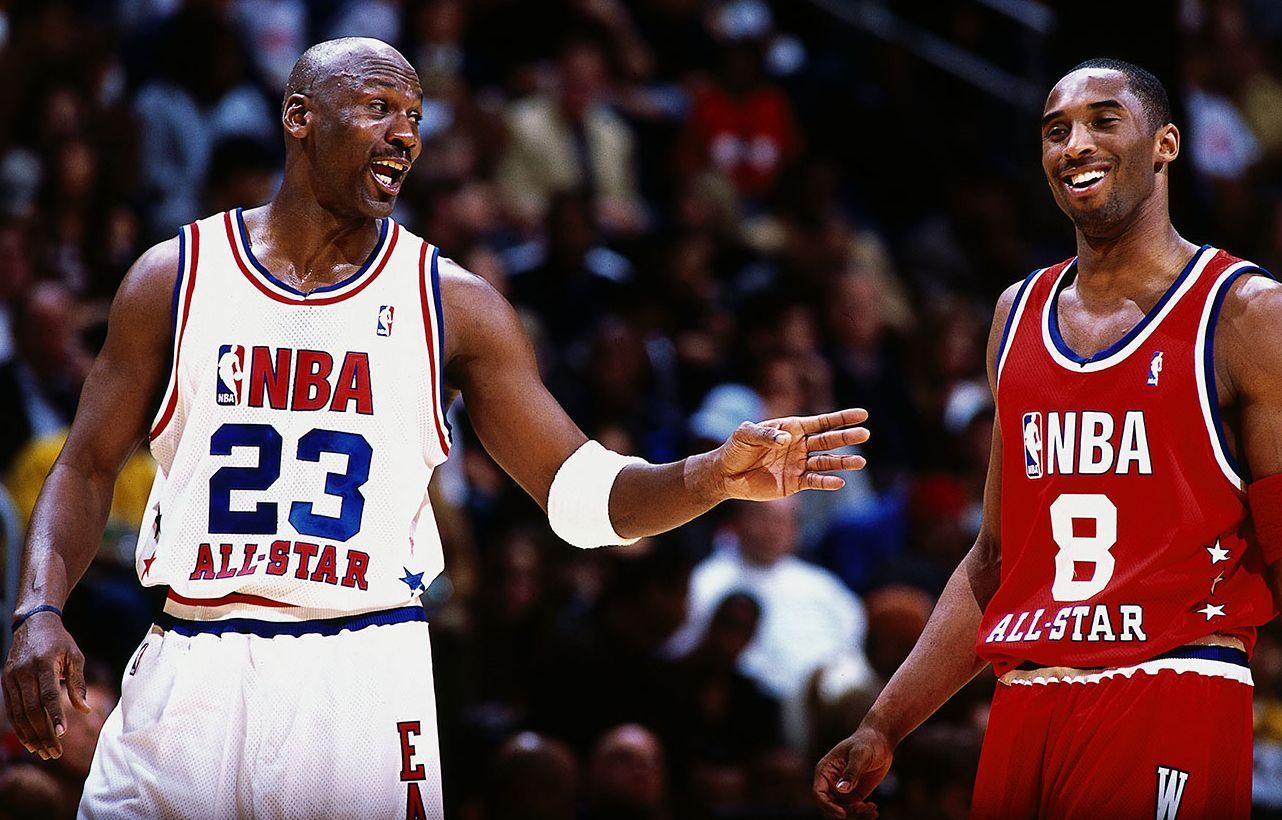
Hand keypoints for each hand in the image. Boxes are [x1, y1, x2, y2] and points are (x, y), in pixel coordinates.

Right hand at [2, 612, 90, 759]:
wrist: (33, 623)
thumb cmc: (60, 641)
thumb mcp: (74, 656)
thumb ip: (78, 683)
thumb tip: (85, 710)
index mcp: (43, 663)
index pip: (48, 694)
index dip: (54, 715)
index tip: (62, 734)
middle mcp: (24, 672)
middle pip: (32, 709)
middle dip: (43, 733)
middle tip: (55, 752)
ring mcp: (11, 677)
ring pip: (19, 713)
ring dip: (31, 735)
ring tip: (44, 751)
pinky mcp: (5, 682)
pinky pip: (11, 710)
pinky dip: (20, 727)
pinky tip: (30, 740)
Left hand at [713, 408, 868, 500]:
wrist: (726, 474)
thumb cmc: (735, 448)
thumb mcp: (746, 434)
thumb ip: (766, 434)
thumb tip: (786, 439)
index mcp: (791, 428)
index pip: (822, 422)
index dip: (841, 419)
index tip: (863, 415)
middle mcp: (800, 446)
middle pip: (828, 441)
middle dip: (847, 437)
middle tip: (866, 434)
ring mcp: (799, 465)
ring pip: (826, 462)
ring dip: (843, 462)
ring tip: (860, 462)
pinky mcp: (794, 483)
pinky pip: (814, 482)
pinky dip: (826, 482)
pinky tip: (839, 482)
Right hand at [813, 725, 894, 817]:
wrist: (881, 741)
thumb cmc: (867, 742)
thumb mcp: (860, 754)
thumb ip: (851, 772)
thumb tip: (841, 789)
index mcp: (825, 770)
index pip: (818, 794)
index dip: (827, 806)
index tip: (842, 813)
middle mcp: (831, 782)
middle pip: (831, 805)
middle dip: (846, 811)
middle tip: (863, 807)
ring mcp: (843, 790)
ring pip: (844, 810)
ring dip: (857, 814)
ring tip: (872, 808)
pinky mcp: (856, 794)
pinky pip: (855, 809)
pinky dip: (864, 812)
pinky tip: (874, 809)